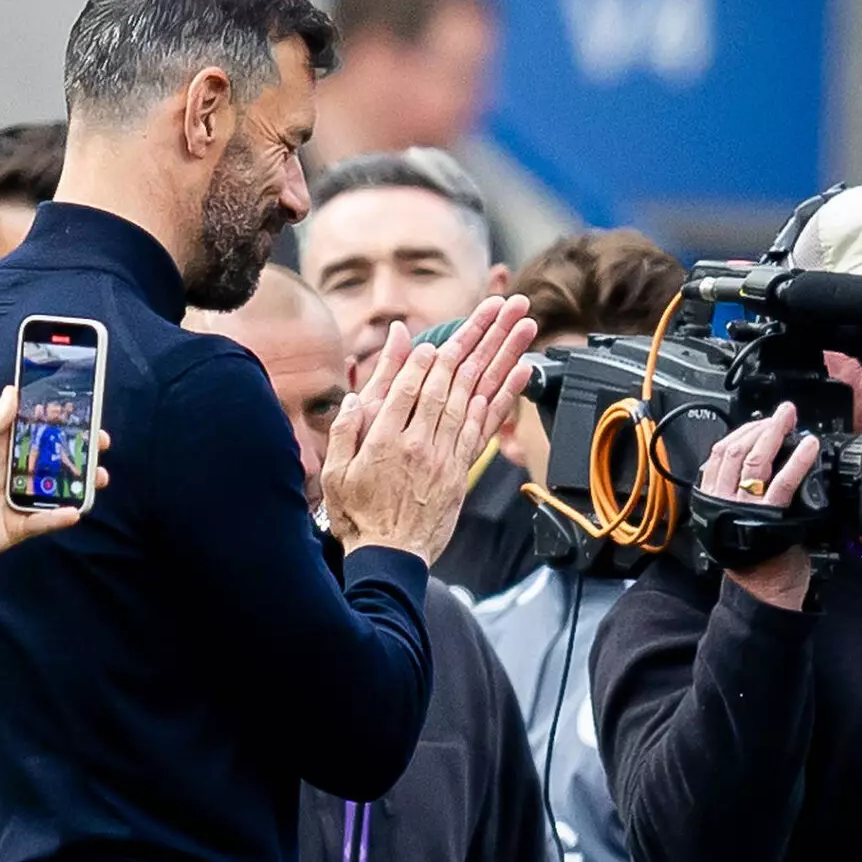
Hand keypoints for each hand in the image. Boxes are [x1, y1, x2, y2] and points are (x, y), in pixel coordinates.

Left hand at [0, 388, 104, 587]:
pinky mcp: (21, 526)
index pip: (40, 433)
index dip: (62, 424)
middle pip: (57, 461)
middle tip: (100, 444)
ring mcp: (21, 500)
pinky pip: (47, 521)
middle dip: (82, 452)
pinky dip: (62, 517)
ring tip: (98, 477)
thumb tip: (13, 391)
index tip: (84, 414)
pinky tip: (74, 510)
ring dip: (82, 484)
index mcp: (4, 450)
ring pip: (60, 491)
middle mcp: (16, 474)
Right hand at [322, 297, 538, 561]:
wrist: (389, 558)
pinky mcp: (462, 468)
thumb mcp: (337, 469)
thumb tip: (361, 389)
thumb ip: (348, 424)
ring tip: (523, 323)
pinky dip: (507, 394)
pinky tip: (524, 368)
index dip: (434, 351)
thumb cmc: (358, 512)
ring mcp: (446, 455)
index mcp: (384, 439)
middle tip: (503, 303)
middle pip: (452, 377)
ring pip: (476, 393)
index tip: (452, 324)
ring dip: (502, 354)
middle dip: (479, 335)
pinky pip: (488, 424)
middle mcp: (420, 443)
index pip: (413, 384)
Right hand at [699, 402, 819, 612]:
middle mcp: (722, 502)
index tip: (760, 421)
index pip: (718, 455)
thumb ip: (735, 494)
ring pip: (755, 460)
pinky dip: (798, 460)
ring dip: (774, 434)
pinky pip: (783, 482)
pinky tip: (809, 446)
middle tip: (782, 413)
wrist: (762, 594)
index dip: (741, 432)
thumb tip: (757, 463)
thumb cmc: (753, 560)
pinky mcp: (770, 517)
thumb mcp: (732, 521)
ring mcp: (744, 508)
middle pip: (736, 451)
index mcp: (710, 500)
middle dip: (760, 426)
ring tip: (791, 420)